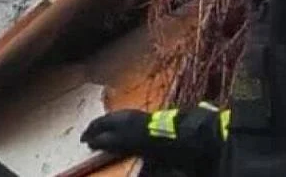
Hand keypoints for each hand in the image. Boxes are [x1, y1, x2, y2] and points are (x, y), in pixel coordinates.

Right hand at [80, 109, 150, 155]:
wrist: (158, 130)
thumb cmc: (135, 136)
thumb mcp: (116, 141)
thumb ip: (102, 141)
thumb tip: (90, 142)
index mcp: (110, 118)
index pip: (94, 124)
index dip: (87, 133)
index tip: (82, 140)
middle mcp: (117, 113)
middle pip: (102, 121)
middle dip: (95, 129)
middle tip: (90, 137)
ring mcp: (128, 113)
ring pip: (111, 120)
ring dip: (104, 128)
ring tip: (101, 135)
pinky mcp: (136, 117)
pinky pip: (119, 121)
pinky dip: (113, 127)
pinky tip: (116, 132)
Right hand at [81, 106, 224, 168]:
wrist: (201, 136)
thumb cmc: (180, 153)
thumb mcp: (164, 166)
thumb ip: (149, 168)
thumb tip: (135, 174)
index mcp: (134, 136)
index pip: (109, 138)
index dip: (97, 141)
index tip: (87, 145)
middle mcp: (135, 123)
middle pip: (109, 123)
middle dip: (94, 129)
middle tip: (84, 137)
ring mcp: (142, 116)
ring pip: (117, 116)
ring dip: (104, 122)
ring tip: (95, 128)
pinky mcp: (149, 115)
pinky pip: (126, 114)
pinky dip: (115, 118)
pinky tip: (115, 121)